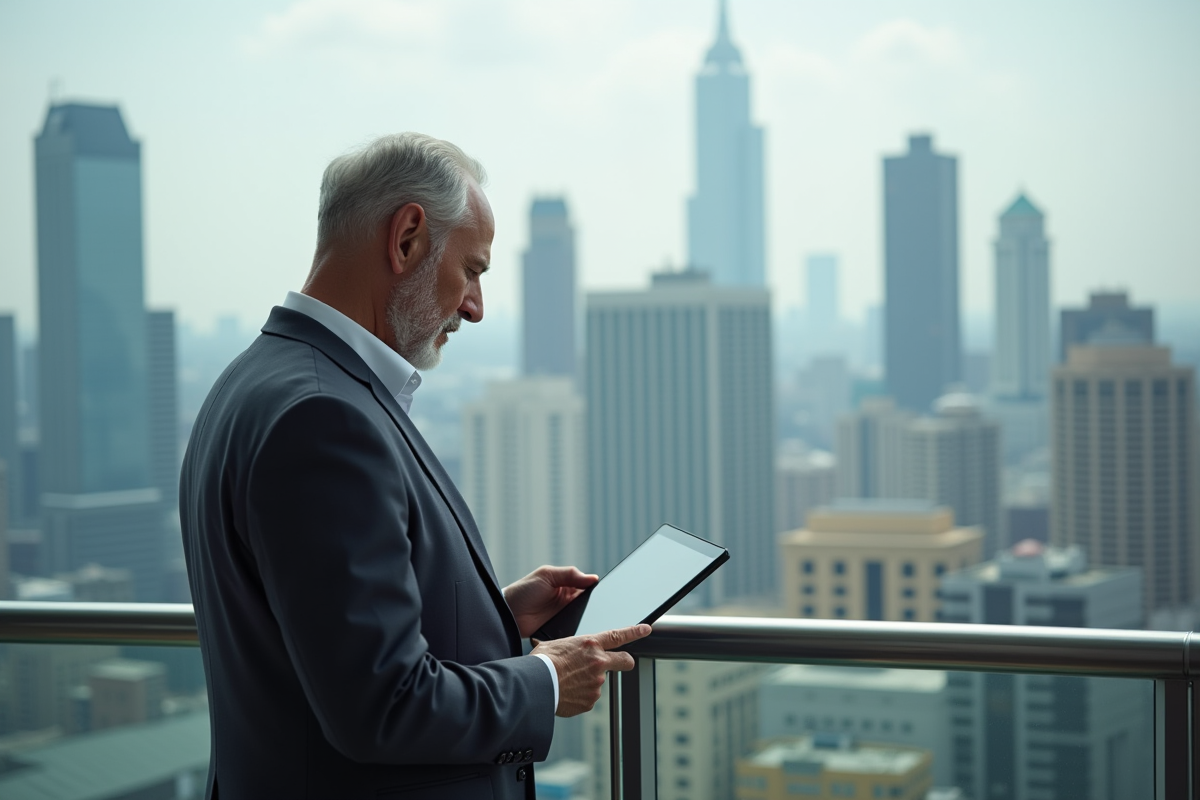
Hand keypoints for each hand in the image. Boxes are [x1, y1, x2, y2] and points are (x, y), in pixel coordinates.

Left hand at [504, 565, 598, 638]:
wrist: (508, 614)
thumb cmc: (523, 591)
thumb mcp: (547, 575)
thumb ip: (569, 574)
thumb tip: (593, 577)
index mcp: (566, 585)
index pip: (587, 586)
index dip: (596, 589)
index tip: (607, 593)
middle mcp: (567, 600)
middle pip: (589, 603)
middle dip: (596, 606)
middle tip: (605, 609)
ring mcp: (564, 616)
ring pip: (584, 618)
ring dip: (589, 619)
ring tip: (597, 621)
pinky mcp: (560, 630)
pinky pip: (574, 630)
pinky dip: (579, 630)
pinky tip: (584, 631)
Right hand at [531, 624, 651, 716]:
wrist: (536, 685)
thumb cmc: (541, 662)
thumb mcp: (554, 645)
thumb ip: (567, 647)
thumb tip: (556, 648)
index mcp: (590, 644)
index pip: (619, 636)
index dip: (635, 632)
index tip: (646, 629)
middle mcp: (598, 663)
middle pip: (625, 661)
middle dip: (626, 661)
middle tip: (620, 663)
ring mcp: (596, 684)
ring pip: (597, 682)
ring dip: (587, 682)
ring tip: (566, 682)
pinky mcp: (590, 701)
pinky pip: (587, 698)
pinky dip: (579, 696)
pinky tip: (565, 692)